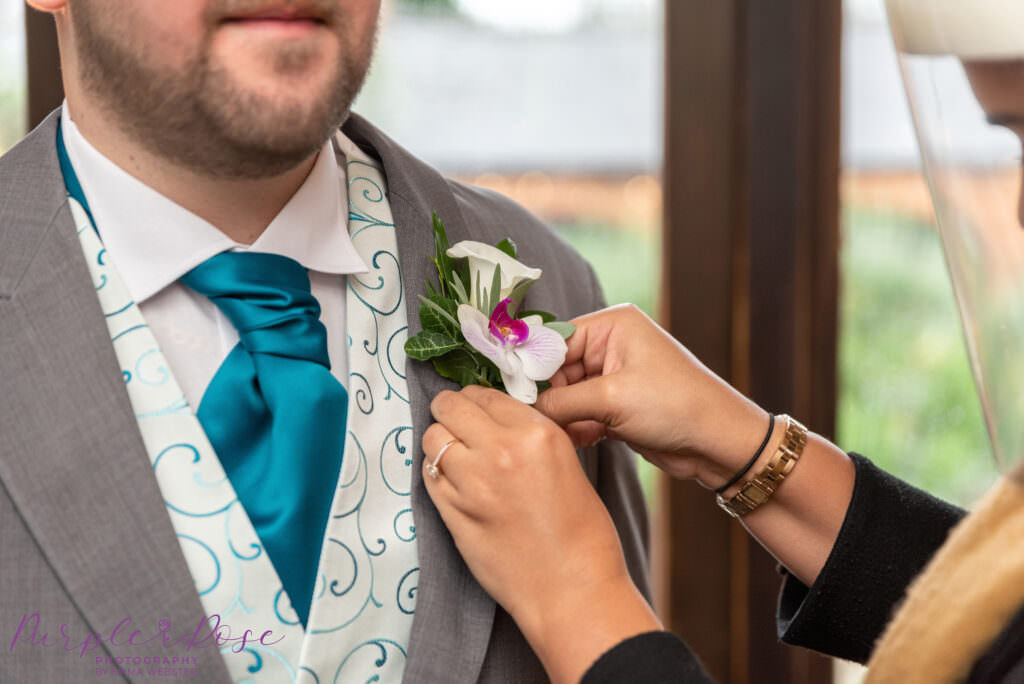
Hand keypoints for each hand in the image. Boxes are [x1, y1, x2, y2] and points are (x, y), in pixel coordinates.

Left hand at [423, 385, 659, 683]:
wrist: (573, 589)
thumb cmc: (583, 532)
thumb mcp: (566, 463)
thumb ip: (527, 436)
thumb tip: (493, 420)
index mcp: (536, 433)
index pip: (486, 395)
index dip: (477, 401)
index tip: (476, 410)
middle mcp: (501, 450)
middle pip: (450, 406)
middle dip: (451, 412)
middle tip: (457, 424)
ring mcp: (471, 483)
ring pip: (432, 438)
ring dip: (440, 442)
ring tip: (455, 455)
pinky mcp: (452, 513)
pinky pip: (428, 476)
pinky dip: (436, 473)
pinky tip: (452, 482)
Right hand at [535, 304, 770, 488]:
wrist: (719, 443)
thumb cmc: (676, 406)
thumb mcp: (612, 399)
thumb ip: (561, 401)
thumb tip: (522, 408)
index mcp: (612, 325)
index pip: (553, 340)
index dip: (532, 368)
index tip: (513, 396)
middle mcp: (611, 345)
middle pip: (556, 368)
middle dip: (549, 397)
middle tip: (537, 422)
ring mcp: (615, 376)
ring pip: (567, 394)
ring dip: (563, 417)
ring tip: (565, 434)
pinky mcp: (618, 405)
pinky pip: (582, 413)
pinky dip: (577, 428)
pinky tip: (582, 441)